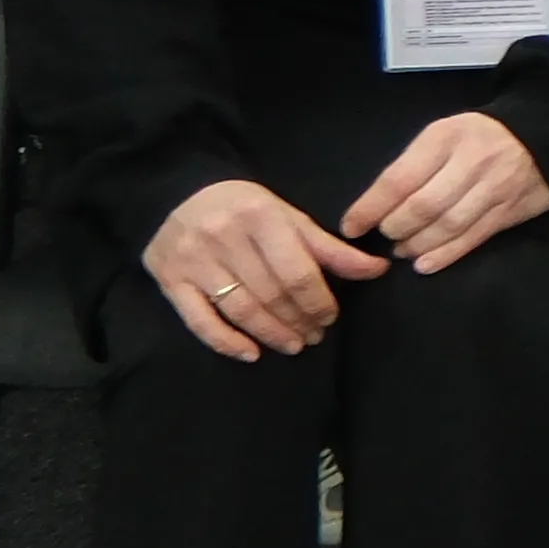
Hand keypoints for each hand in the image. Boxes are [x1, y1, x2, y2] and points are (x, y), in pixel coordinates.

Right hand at [141, 177, 380, 358]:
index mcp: (260, 216)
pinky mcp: (171, 280)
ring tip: (293, 345)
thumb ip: (329, 248)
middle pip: (271, 293)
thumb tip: (377, 269)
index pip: (298, 272)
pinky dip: (226, 342)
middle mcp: (224, 237)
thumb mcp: (289, 217)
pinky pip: (199, 320)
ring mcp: (194, 261)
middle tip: (315, 336)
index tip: (330, 317)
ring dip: (272, 334)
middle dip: (298, 320)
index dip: (318, 301)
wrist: (179, 193)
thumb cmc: (245, 208)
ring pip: (241, 309)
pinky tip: (251, 354)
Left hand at [340, 112, 548, 271]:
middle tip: (385, 237)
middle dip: (395, 228)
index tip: (351, 227)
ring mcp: (495, 187)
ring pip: (448, 225)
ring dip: (417, 245)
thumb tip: (374, 207)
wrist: (540, 136)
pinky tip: (425, 264)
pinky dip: (445, 255)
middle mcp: (472, 161)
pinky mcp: (510, 210)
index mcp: (446, 137)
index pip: (400, 178)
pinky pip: (473, 238)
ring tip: (402, 250)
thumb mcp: (442, 135)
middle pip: (423, 206)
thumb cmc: (476, 138)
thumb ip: (412, 165)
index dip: (371, 207)